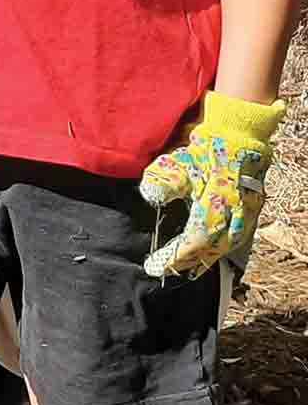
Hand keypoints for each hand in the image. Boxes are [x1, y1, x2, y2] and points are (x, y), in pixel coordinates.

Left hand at [140, 92, 286, 277]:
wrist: (238, 133)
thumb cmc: (206, 148)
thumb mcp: (179, 161)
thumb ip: (165, 181)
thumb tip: (152, 196)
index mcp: (219, 202)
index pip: (196, 238)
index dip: (176, 256)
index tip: (154, 266)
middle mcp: (238, 212)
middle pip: (214, 247)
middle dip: (190, 261)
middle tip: (168, 271)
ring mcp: (249, 211)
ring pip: (228, 243)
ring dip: (207, 257)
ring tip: (188, 268)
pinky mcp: (252, 208)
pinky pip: (237, 235)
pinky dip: (221, 247)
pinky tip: (209, 252)